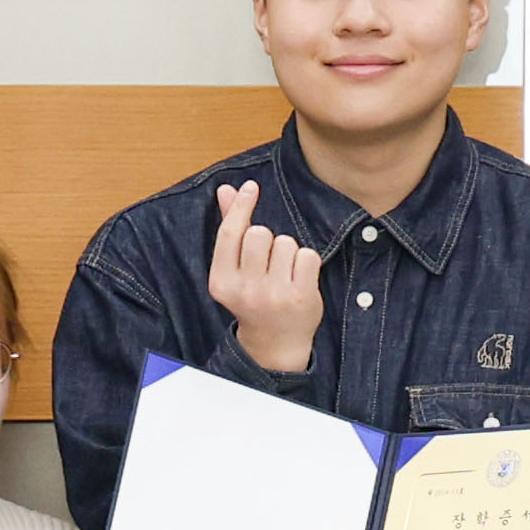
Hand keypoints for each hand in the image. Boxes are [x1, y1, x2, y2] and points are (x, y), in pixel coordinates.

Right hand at [205, 180, 329, 377]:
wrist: (276, 342)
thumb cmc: (254, 298)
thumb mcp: (235, 269)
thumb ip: (231, 228)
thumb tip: (226, 189)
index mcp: (222, 283)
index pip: (230, 234)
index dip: (241, 206)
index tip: (251, 187)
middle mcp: (245, 290)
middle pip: (259, 233)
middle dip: (267, 238)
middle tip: (268, 260)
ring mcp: (274, 295)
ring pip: (286, 242)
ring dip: (288, 251)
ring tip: (283, 273)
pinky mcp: (301, 297)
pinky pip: (307, 255)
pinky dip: (306, 262)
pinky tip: (299, 278)